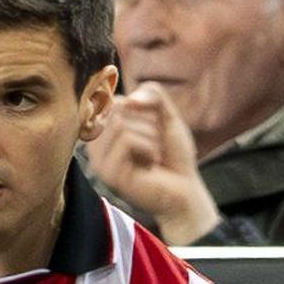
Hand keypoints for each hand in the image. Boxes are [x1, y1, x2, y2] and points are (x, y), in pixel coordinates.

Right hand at [83, 83, 219, 243]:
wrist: (186, 189)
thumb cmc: (174, 155)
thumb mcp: (166, 115)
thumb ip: (151, 94)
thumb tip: (128, 99)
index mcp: (105, 131)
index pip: (116, 100)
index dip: (143, 109)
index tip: (154, 130)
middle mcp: (97, 145)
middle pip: (117, 108)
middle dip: (147, 122)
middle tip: (155, 144)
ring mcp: (100, 160)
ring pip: (120, 123)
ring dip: (149, 136)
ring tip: (154, 154)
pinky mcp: (108, 173)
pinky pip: (125, 140)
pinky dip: (148, 147)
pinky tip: (152, 163)